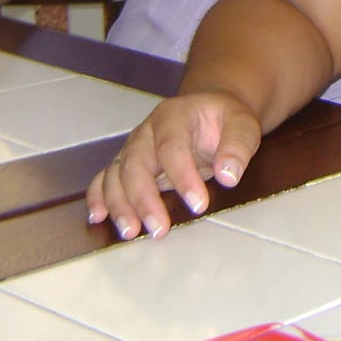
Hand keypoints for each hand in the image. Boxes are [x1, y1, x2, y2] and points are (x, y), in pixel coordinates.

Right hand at [85, 93, 262, 240]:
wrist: (208, 109)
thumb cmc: (223, 118)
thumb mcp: (242, 123)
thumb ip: (238, 145)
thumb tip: (228, 175)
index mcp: (174, 116)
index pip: (172, 147)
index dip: (183, 176)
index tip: (199, 204)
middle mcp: (147, 131)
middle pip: (135, 163)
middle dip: (144, 198)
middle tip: (158, 228)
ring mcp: (134, 147)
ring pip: (115, 173)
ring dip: (119, 204)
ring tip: (130, 232)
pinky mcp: (127, 163)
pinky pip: (105, 178)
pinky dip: (98, 197)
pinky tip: (98, 217)